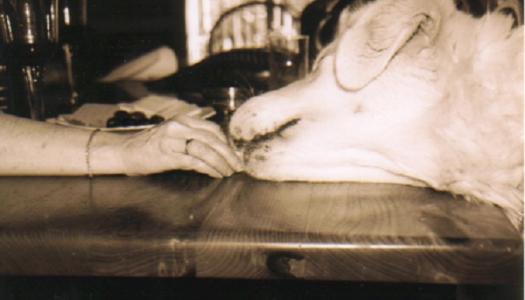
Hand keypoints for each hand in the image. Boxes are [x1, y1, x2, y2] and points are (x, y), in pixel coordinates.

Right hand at [117, 115, 242, 176]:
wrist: (124, 152)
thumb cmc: (150, 146)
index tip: (234, 154)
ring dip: (221, 163)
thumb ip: (192, 137)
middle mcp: (179, 126)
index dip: (226, 143)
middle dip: (229, 154)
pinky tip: (215, 174)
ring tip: (228, 172)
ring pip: (206, 150)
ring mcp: (173, 139)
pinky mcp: (169, 155)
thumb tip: (217, 150)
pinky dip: (209, 169)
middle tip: (238, 166)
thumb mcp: (172, 134)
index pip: (213, 129)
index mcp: (183, 120)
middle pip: (213, 139)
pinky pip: (195, 162)